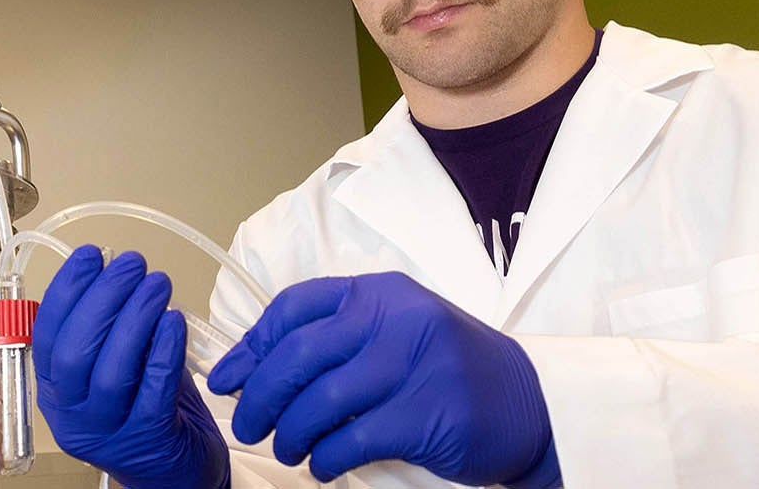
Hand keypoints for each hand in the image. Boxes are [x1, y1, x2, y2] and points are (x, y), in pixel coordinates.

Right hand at [33, 246, 228, 488]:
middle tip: (131, 265)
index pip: (47, 336)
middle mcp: (74, 415)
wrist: (174, 471)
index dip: (67, 291)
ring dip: (135, 317)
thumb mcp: (114, 368)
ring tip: (157, 285)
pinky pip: (153, 388)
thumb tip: (111, 271)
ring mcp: (109, 430)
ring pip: (111, 370)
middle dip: (103, 298)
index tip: (90, 257)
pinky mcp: (149, 437)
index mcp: (56, 392)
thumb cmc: (145, 412)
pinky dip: (164, 349)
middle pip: (76, 351)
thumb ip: (108, 328)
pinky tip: (174, 321)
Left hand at [206, 272, 558, 486]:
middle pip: (297, 356)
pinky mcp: (425, 416)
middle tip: (249, 425)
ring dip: (290, 434)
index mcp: (380, 294)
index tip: (230, 377)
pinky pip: (350, 440)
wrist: (528, 402)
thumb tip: (250, 369)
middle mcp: (395, 321)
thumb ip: (335, 340)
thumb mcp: (396, 333)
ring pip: (318, 402)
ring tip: (289, 449)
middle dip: (259, 397)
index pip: (294, 307)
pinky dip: (325, 458)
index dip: (252, 345)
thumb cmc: (448, 368)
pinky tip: (324, 465)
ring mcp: (413, 367)